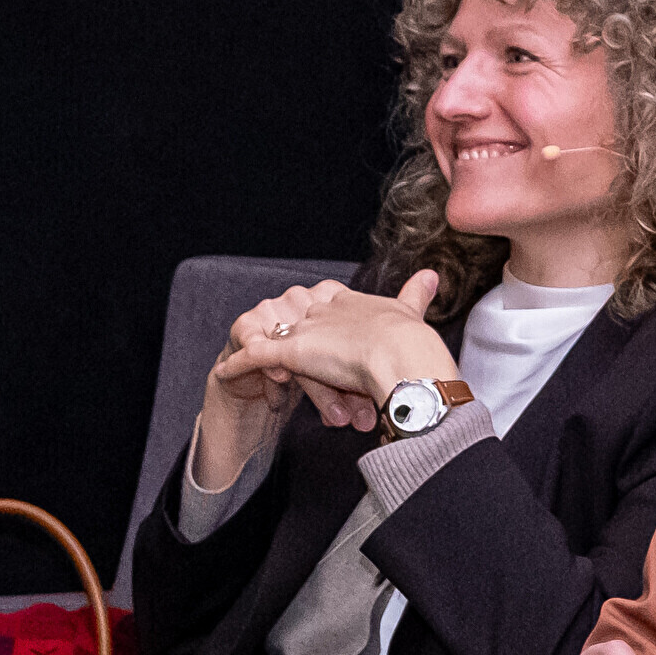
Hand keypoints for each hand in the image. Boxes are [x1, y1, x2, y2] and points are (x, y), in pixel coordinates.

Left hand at [208, 271, 453, 435]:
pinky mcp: (290, 351)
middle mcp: (325, 308)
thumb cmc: (414, 344)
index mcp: (352, 300)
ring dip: (274, 364)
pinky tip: (224, 371)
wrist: (405, 357)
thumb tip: (431, 275)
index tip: (333, 348)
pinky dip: (238, 365)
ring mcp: (306, 329)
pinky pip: (255, 356)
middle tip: (308, 378)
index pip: (328, 311)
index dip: (327, 331)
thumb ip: (416, 295)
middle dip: (304, 352)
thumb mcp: (413, 313)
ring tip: (267, 379)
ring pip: (283, 344)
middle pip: (303, 329)